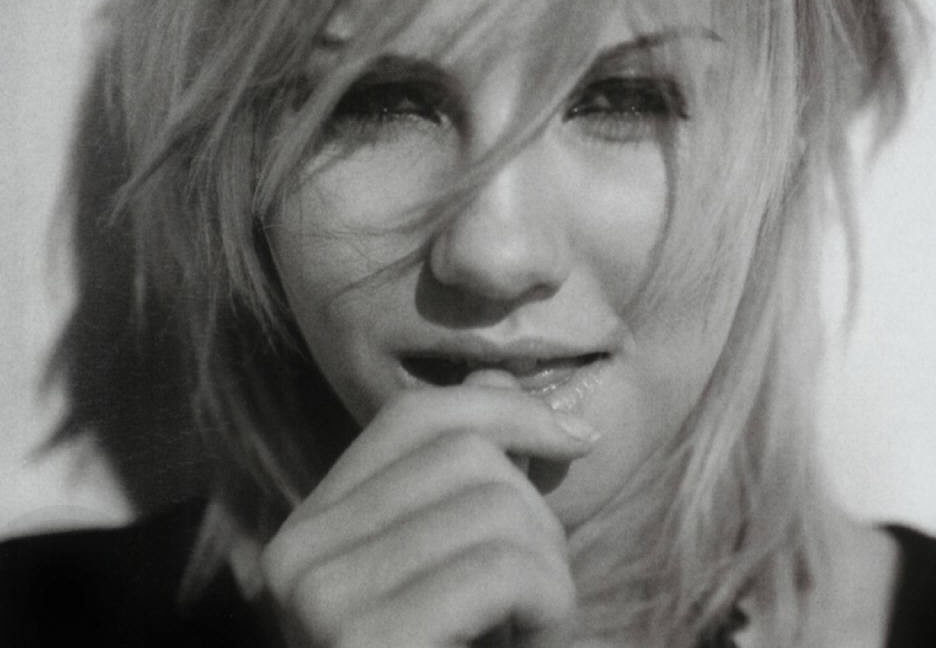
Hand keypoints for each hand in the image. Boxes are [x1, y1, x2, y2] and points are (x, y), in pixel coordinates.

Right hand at [260, 385, 599, 647]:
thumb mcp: (458, 568)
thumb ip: (468, 480)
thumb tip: (499, 373)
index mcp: (314, 527)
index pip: (416, 418)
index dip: (507, 409)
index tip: (578, 438)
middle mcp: (298, 553)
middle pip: (466, 456)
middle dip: (536, 514)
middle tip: (537, 590)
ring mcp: (321, 599)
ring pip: (496, 506)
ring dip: (550, 569)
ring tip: (528, 628)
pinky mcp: (363, 641)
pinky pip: (503, 566)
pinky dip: (548, 604)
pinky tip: (531, 643)